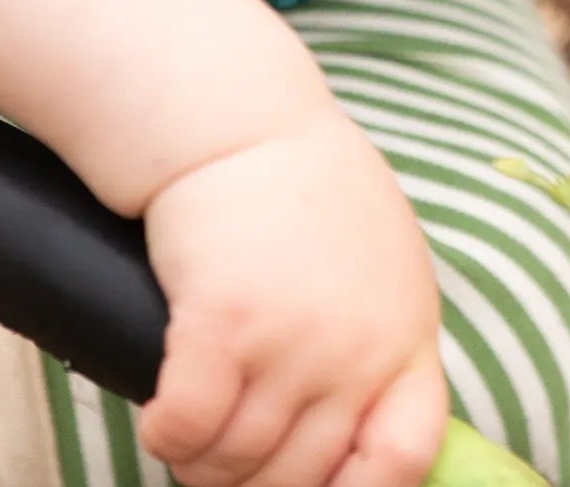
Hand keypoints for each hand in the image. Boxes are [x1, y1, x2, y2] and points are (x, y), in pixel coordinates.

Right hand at [136, 106, 447, 486]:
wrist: (241, 119)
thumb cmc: (301, 182)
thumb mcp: (380, 256)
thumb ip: (380, 333)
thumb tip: (364, 417)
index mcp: (405, 332)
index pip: (407, 456)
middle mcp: (355, 350)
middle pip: (299, 477)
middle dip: (251, 482)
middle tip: (224, 457)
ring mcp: (290, 342)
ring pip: (235, 461)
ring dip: (201, 461)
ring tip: (190, 434)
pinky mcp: (222, 327)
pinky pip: (187, 429)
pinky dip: (167, 435)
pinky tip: (162, 416)